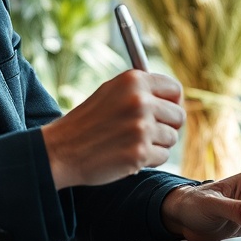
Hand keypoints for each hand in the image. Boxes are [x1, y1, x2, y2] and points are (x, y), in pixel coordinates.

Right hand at [41, 70, 183, 189]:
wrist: (62, 149)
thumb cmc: (87, 122)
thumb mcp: (111, 92)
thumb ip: (141, 90)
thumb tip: (174, 97)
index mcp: (133, 81)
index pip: (174, 89)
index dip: (173, 103)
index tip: (166, 112)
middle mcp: (140, 100)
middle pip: (178, 115)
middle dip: (167, 126)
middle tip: (146, 132)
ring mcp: (141, 127)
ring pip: (171, 138)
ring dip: (156, 144)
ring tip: (131, 143)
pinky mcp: (140, 152)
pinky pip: (163, 156)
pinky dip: (149, 159)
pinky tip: (128, 154)